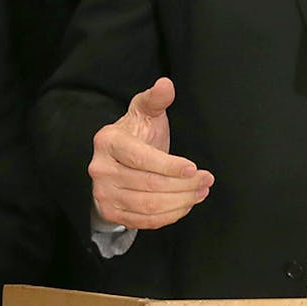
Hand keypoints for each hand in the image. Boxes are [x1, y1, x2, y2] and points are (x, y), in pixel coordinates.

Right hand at [89, 77, 213, 229]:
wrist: (119, 159)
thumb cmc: (137, 132)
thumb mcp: (145, 111)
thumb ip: (156, 99)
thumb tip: (166, 84)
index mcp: (108, 141)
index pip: (142, 159)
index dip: (170, 166)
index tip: (194, 168)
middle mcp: (100, 169)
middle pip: (148, 185)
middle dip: (183, 185)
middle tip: (206, 180)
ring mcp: (102, 193)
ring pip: (147, 205)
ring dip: (180, 201)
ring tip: (201, 192)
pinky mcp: (110, 212)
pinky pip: (142, 221)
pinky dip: (168, 216)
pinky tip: (185, 205)